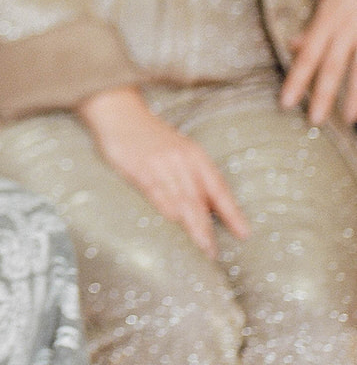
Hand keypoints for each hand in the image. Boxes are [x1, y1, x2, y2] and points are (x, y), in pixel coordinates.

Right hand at [77, 86, 249, 257]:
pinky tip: (175, 222)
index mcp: (194, 155)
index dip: (231, 211)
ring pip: (181, 200)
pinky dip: (167, 207)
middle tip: (215, 252)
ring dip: (193, 225)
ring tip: (202, 247)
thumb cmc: (150, 135)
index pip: (218, 187)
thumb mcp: (178, 149)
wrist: (119, 112)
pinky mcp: (139, 168)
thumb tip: (209, 206)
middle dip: (209, 227)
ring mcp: (160, 164)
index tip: (244, 233)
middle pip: (200, 199)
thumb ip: (192, 175)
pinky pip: (156, 191)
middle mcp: (181, 160)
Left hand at [280, 0, 356, 125]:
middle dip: (322, 93)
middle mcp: (348, 24)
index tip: (285, 102)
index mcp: (328, 17)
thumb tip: (293, 44)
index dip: (296, 78)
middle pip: (332, 63)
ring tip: (349, 120)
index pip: (307, 54)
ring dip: (354, 94)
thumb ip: (314, 25)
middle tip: (313, 121)